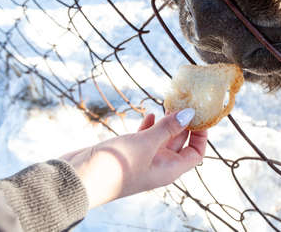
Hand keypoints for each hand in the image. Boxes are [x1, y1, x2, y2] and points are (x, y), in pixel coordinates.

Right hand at [60, 108, 207, 208]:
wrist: (79, 178)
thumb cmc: (115, 165)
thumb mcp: (146, 143)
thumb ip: (168, 128)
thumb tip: (190, 114)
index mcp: (169, 169)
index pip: (195, 154)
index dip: (201, 135)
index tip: (199, 115)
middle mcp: (159, 165)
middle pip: (179, 143)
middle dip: (183, 123)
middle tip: (184, 102)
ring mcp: (143, 159)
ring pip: (161, 138)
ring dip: (165, 123)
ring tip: (168, 104)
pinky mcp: (128, 153)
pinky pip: (145, 138)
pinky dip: (148, 126)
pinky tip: (148, 114)